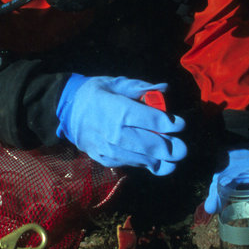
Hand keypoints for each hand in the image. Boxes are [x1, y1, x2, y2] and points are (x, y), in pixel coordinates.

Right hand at [55, 74, 186, 174]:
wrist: (65, 111)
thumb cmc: (94, 93)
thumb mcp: (115, 83)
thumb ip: (140, 87)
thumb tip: (164, 89)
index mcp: (120, 110)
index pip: (154, 121)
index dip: (172, 124)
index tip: (180, 124)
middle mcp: (116, 133)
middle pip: (153, 145)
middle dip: (172, 149)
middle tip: (183, 149)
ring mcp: (110, 149)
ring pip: (143, 160)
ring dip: (162, 162)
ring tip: (173, 160)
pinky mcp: (105, 159)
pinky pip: (130, 164)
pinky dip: (145, 164)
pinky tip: (155, 162)